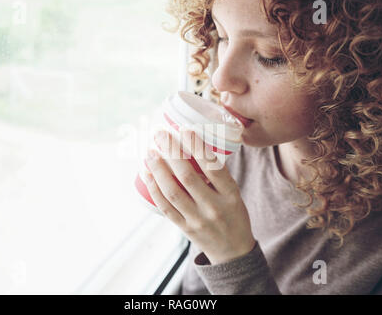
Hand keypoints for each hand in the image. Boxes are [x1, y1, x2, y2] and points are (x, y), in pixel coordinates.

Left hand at [144, 129, 255, 264]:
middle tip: (160, 135)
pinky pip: (165, 207)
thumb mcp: (234, 194)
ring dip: (158, 169)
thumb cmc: (233, 215)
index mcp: (230, 195)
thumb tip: (193, 146)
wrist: (233, 252)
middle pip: (187, 177)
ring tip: (150, 152)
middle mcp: (214, 207)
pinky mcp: (184, 228)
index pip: (213, 166)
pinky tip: (147, 174)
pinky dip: (154, 189)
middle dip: (171, 153)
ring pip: (172, 192)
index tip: (184, 130)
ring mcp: (197, 219)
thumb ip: (217, 175)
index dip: (197, 146)